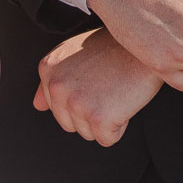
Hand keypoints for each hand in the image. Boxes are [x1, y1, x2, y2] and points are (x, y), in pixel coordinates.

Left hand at [32, 28, 162, 145]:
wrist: (145, 43)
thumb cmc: (114, 46)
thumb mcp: (75, 54)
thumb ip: (53, 80)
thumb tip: (37, 106)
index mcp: (48, 69)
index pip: (57, 106)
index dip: (82, 96)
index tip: (95, 79)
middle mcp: (57, 86)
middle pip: (71, 124)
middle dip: (92, 112)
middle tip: (108, 86)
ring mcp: (76, 103)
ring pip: (89, 133)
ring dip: (106, 119)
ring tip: (115, 90)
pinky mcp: (99, 118)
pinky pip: (107, 139)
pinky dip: (120, 126)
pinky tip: (124, 100)